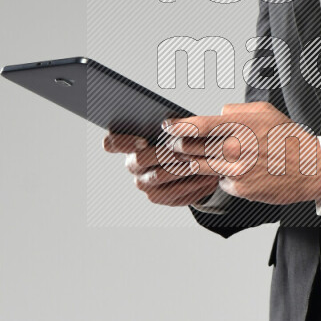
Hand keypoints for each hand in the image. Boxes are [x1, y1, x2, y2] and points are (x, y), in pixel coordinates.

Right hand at [102, 132, 220, 207]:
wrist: (191, 161)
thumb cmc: (180, 137)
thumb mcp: (176, 125)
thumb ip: (170, 122)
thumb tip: (173, 123)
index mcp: (128, 144)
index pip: (113, 142)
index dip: (124, 141)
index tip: (142, 140)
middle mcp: (132, 166)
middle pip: (140, 159)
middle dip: (162, 152)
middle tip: (182, 149)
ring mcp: (145, 184)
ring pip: (159, 177)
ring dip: (179, 168)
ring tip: (199, 161)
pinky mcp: (160, 197)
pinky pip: (175, 193)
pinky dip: (193, 183)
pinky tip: (207, 175)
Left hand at [161, 101, 320, 206]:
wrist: (311, 168)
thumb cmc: (289, 139)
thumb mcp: (265, 112)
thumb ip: (237, 111)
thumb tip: (217, 115)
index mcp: (240, 126)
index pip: (198, 126)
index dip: (178, 126)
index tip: (167, 127)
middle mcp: (235, 149)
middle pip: (192, 148)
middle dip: (178, 146)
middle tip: (173, 144)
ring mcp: (235, 170)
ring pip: (200, 166)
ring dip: (191, 163)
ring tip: (189, 158)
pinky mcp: (239, 188)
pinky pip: (220, 181)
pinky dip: (221, 176)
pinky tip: (231, 171)